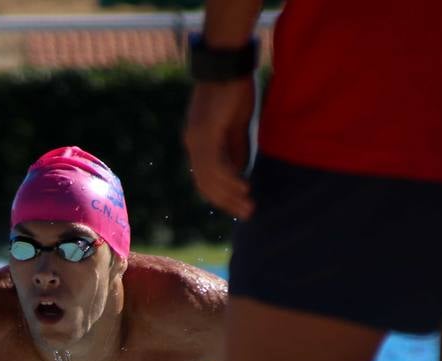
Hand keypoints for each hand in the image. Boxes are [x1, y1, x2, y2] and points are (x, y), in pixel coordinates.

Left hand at [183, 78, 256, 219]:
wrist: (226, 64)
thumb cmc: (234, 90)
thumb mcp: (237, 127)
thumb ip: (236, 150)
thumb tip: (240, 174)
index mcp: (197, 141)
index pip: (205, 178)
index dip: (222, 195)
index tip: (240, 207)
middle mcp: (192, 142)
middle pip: (206, 183)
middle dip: (227, 201)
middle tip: (247, 214)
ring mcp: (196, 138)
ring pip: (210, 178)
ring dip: (230, 195)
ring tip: (249, 205)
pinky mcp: (204, 133)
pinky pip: (215, 164)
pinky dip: (229, 178)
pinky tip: (244, 187)